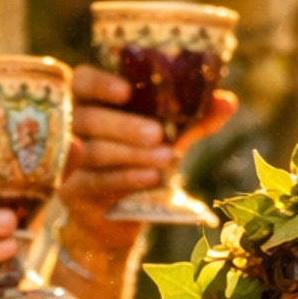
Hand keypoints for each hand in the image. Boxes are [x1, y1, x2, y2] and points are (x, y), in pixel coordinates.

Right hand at [62, 63, 237, 226]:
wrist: (119, 217)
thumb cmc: (141, 164)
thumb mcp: (169, 139)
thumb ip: (194, 120)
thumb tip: (227, 102)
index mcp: (94, 103)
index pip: (82, 82)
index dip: (99, 83)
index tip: (126, 90)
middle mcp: (74, 128)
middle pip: (86, 117)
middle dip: (123, 125)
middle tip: (157, 133)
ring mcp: (70, 161)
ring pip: (93, 151)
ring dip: (131, 154)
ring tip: (165, 158)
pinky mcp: (72, 191)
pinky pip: (95, 182)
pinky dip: (125, 178)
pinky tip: (150, 178)